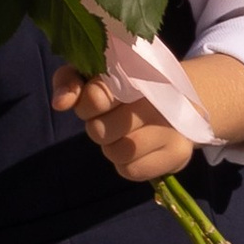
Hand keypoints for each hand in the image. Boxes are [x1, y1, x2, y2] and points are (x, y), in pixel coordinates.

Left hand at [51, 62, 196, 184]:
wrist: (183, 99)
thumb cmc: (128, 87)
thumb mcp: (94, 74)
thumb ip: (70, 80)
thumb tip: (60, 103)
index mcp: (136, 73)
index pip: (95, 97)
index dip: (87, 104)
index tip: (93, 100)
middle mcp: (159, 100)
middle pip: (101, 131)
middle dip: (97, 126)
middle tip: (111, 118)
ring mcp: (173, 128)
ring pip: (118, 152)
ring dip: (112, 147)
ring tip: (124, 133)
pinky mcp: (179, 154)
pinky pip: (132, 170)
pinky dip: (127, 163)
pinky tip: (137, 149)